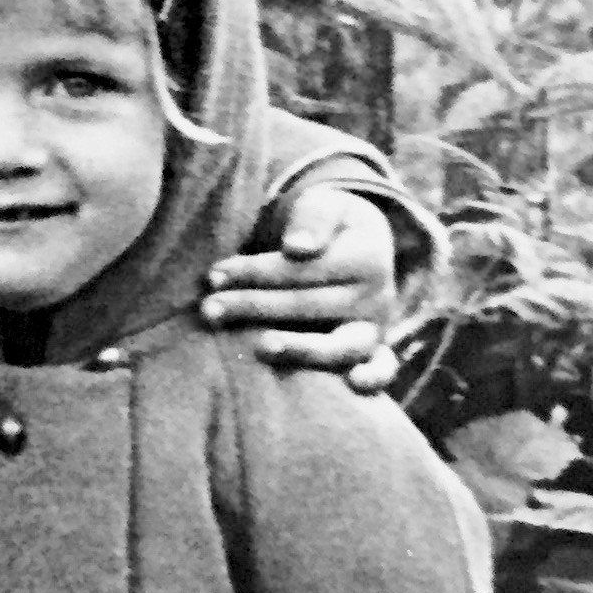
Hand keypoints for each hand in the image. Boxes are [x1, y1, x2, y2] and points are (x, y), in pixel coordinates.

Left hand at [202, 190, 399, 391]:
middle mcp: (376, 296)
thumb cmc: (328, 225)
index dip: (255, 272)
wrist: (360, 245)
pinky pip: (382, 369)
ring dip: (299, 348)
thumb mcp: (324, 206)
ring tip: (261, 347)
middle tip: (210, 309)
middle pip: (310, 305)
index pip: (302, 269)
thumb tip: (297, 248)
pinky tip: (351, 386)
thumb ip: (312, 219)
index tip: (214, 275)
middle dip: (255, 307)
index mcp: (365, 256)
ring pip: (340, 344)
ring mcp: (376, 328)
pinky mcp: (374, 352)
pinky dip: (374, 379)